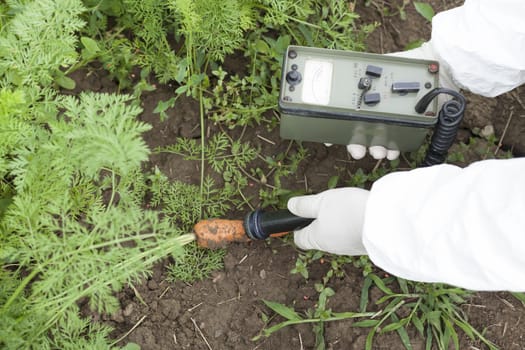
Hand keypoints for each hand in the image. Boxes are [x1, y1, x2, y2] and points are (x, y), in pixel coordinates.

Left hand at [287, 188, 368, 254]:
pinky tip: (358, 213)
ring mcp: (349, 248)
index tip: (300, 214)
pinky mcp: (364, 245)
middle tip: (327, 204)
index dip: (297, 226)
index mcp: (316, 239)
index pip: (299, 239)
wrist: (385, 222)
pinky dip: (353, 224)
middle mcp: (332, 248)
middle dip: (320, 221)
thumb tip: (291, 206)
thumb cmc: (348, 211)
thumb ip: (304, 205)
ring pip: (337, 235)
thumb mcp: (321, 202)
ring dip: (338, 221)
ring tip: (346, 206)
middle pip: (319, 236)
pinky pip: (352, 234)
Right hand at [345, 42, 458, 160]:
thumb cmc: (412, 63)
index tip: (331, 140)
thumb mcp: (384, 63)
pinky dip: (396, 147)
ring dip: (376, 149)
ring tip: (379, 152)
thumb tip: (345, 66)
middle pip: (362, 133)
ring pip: (380, 140)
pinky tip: (394, 151)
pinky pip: (401, 141)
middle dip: (358, 145)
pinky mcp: (412, 126)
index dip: (339, 129)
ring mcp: (395, 120)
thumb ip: (367, 66)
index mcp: (369, 98)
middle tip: (358, 151)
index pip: (349, 116)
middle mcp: (380, 111)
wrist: (442, 68)